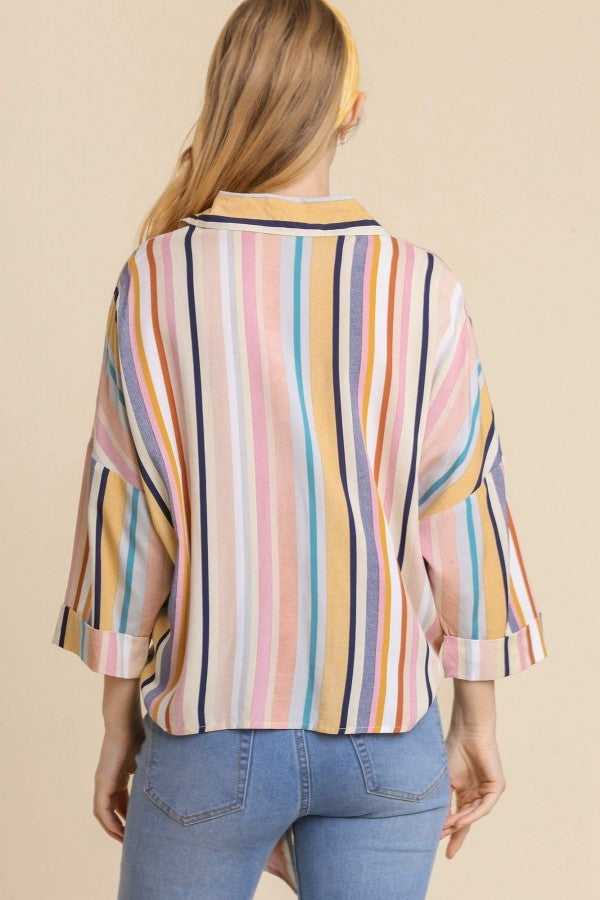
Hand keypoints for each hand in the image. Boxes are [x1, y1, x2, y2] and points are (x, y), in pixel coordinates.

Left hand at [93, 718, 145, 841]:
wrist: (124, 721)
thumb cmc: (136, 731)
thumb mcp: (144, 755)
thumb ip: (148, 767)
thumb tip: (164, 774)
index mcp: (116, 775)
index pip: (119, 801)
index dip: (127, 815)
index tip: (138, 826)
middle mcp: (106, 781)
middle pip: (109, 811)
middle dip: (119, 826)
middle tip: (131, 839)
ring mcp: (103, 782)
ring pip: (103, 814)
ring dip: (113, 828)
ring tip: (126, 840)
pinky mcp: (103, 782)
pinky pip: (103, 810)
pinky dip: (110, 822)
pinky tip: (120, 831)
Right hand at [440, 725, 505, 857]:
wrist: (467, 731)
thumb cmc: (452, 750)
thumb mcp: (444, 780)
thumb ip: (442, 800)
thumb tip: (434, 822)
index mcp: (464, 793)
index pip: (458, 818)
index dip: (451, 834)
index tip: (442, 851)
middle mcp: (477, 795)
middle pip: (467, 821)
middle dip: (457, 836)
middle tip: (447, 852)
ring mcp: (487, 792)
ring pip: (474, 815)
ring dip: (461, 824)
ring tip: (447, 830)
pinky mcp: (497, 788)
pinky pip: (484, 806)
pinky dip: (472, 815)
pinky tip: (460, 820)